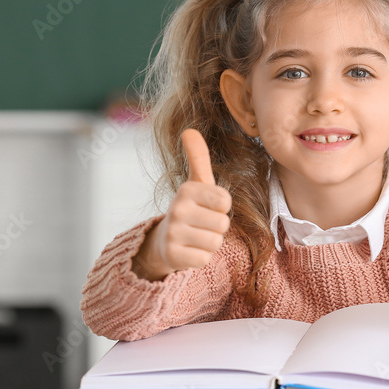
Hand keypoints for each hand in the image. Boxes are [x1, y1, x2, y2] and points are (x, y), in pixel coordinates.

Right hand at [138, 129, 231, 278]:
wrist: (164, 240)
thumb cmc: (190, 208)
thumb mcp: (197, 183)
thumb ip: (198, 158)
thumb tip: (190, 130)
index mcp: (187, 190)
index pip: (225, 202)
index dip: (221, 208)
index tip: (207, 207)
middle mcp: (177, 209)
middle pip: (222, 224)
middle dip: (217, 227)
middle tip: (201, 224)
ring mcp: (173, 233)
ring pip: (215, 242)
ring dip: (210, 243)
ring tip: (195, 237)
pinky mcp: (172, 256)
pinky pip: (205, 259)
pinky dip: (200, 257)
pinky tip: (189, 250)